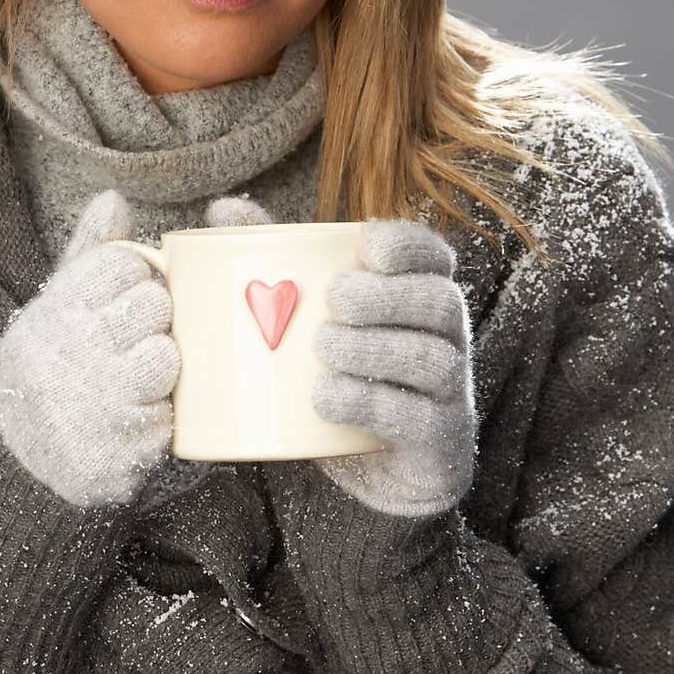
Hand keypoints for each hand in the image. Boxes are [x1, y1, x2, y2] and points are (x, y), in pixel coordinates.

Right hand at [0, 189, 179, 507]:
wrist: (21, 464)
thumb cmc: (55, 366)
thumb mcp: (60, 306)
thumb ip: (91, 252)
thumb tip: (113, 196)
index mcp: (56, 309)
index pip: (125, 263)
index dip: (142, 277)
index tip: (134, 295)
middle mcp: (66, 352)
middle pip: (154, 305)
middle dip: (160, 320)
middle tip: (143, 338)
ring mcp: (90, 403)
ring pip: (166, 357)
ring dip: (168, 370)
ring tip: (146, 378)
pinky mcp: (115, 452)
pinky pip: (169, 418)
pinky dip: (166, 421)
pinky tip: (144, 419)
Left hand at [206, 197, 475, 520]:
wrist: (370, 465)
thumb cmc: (339, 368)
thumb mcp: (311, 314)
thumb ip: (278, 260)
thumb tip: (224, 208)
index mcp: (422, 294)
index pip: (434, 256)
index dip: (408, 245)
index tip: (367, 245)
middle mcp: (447, 338)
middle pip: (438, 302)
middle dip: (387, 296)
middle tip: (333, 298)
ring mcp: (449, 392)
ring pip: (433, 359)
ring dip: (373, 349)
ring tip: (321, 348)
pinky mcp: (438, 441)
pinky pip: (418, 419)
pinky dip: (368, 404)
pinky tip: (325, 398)